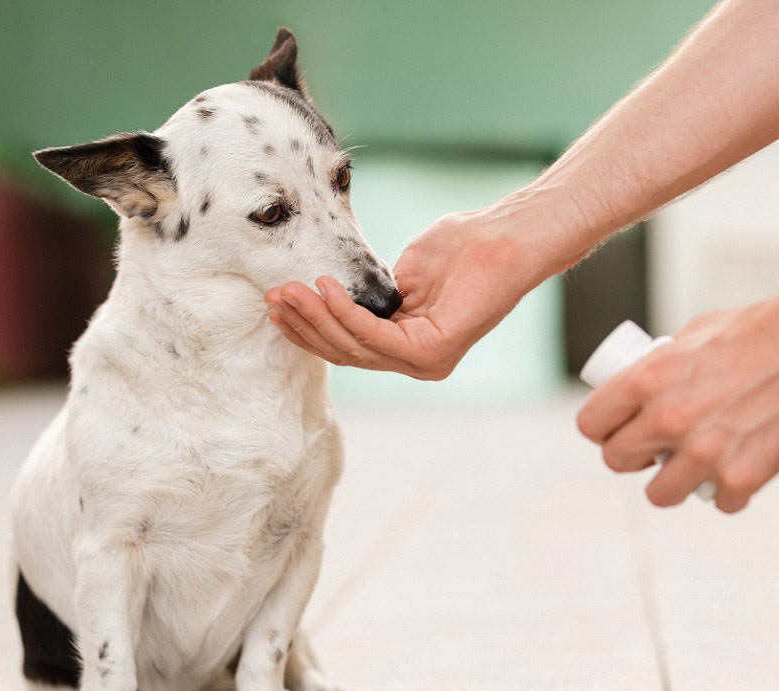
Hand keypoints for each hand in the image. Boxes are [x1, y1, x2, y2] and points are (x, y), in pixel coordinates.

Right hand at [264, 209, 542, 379]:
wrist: (505, 239)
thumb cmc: (463, 248)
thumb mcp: (404, 275)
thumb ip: (372, 295)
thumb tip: (336, 297)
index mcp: (411, 349)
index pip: (350, 348)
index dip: (310, 329)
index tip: (278, 306)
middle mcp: (418, 364)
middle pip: (346, 353)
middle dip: (304, 325)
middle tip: (273, 298)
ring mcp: (427, 362)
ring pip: (356, 346)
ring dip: (316, 317)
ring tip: (289, 291)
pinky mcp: (434, 350)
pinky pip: (376, 335)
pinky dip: (345, 312)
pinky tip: (324, 288)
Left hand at [575, 293, 778, 512]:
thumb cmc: (761, 326)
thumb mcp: (693, 334)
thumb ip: (661, 365)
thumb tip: (641, 387)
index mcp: (647, 379)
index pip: (591, 424)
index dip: (602, 429)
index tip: (616, 430)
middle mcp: (668, 419)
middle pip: (616, 461)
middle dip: (633, 456)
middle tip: (652, 449)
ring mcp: (704, 452)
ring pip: (658, 494)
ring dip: (673, 482)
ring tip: (691, 466)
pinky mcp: (742, 476)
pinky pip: (718, 502)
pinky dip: (728, 491)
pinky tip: (738, 468)